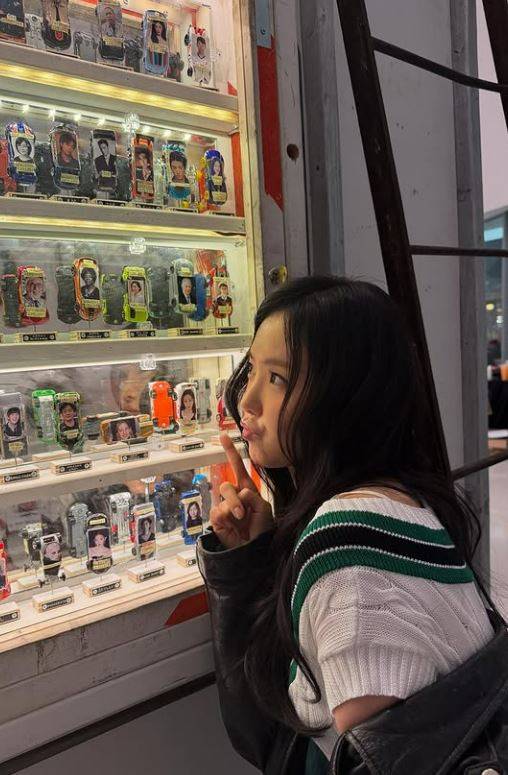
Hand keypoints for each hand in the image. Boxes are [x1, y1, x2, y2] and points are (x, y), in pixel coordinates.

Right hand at [210, 433, 272, 548]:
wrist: (254, 547)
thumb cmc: (262, 528)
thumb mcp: (263, 507)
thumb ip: (251, 495)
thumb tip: (237, 492)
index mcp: (246, 489)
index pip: (237, 467)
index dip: (230, 452)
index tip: (223, 436)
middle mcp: (234, 495)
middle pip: (227, 484)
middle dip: (235, 497)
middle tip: (242, 513)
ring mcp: (224, 505)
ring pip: (224, 494)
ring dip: (234, 506)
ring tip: (241, 518)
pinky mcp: (217, 517)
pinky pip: (219, 509)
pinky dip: (228, 516)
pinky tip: (233, 525)